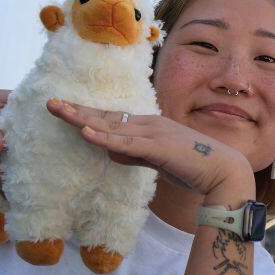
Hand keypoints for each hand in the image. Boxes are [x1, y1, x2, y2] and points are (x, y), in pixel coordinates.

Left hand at [46, 99, 253, 198]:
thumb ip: (134, 156)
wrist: (224, 171)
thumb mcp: (157, 162)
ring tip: (58, 110)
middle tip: (50, 103)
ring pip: (111, 126)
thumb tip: (110, 153)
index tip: (65, 108)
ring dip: (82, 118)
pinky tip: (84, 133)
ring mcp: (153, 134)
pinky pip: (125, 143)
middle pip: (107, 116)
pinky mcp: (158, 148)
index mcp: (150, 126)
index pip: (112, 118)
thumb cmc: (194, 168)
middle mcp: (150, 124)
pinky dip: (103, 138)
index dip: (87, 113)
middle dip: (77, 110)